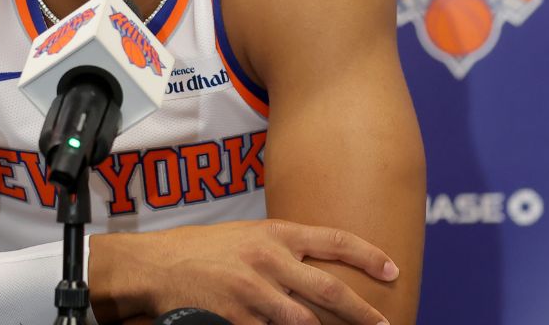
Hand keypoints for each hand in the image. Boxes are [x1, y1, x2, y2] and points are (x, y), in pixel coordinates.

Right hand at [91, 219, 397, 324]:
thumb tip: (319, 268)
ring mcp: (254, 292)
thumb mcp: (247, 237)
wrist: (156, 266)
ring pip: (305, 321)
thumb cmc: (201, 250)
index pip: (334, 240)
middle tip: (384, 322)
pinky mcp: (238, 318)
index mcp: (275, 233)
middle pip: (330, 289)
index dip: (368, 255)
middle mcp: (269, 259)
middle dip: (363, 311)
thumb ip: (282, 251)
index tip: (392, 270)